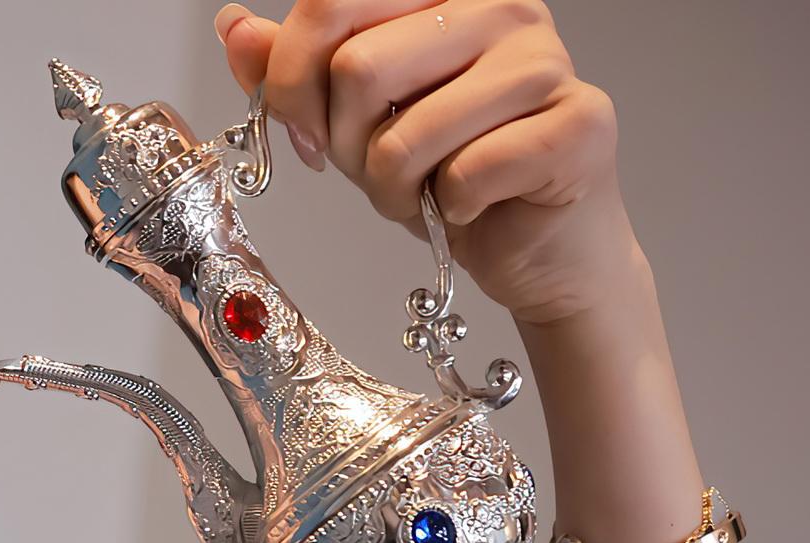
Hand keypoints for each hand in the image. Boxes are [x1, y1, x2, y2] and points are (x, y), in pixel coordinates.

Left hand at [211, 1, 638, 327]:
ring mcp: (546, 61)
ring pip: (406, 133)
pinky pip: (465, 177)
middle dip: (348, 147)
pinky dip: (450, 213)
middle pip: (358, 68)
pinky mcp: (577, 124)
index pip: (332, 3)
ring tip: (426, 198)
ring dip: (395, 192)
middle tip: (380, 176)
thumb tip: (233, 27)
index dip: (295, 82)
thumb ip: (302, 72)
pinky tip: (473, 208)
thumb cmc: (456, 177)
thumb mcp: (359, 124)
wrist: (541, 250)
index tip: (309, 134)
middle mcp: (503, 6)